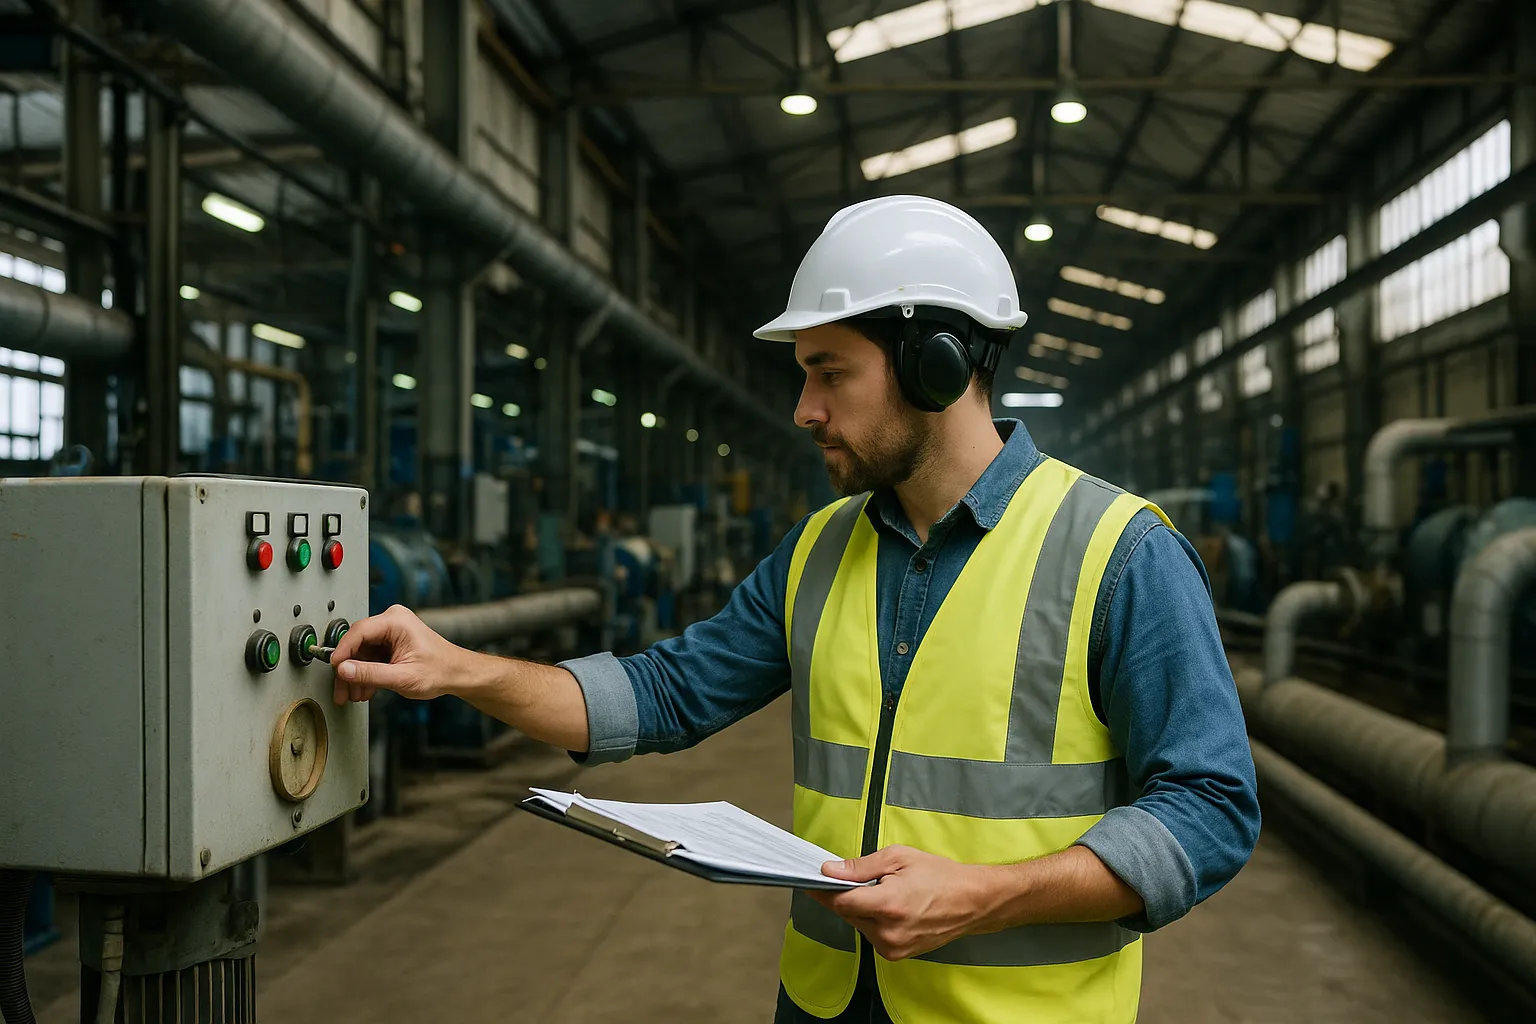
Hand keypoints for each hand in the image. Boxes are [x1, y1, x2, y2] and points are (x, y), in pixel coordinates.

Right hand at [329, 605, 481, 705]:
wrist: (456, 674)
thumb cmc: (440, 670)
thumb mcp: (402, 677)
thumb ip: (371, 674)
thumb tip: (344, 670)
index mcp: (396, 621)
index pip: (358, 632)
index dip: (342, 652)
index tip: (334, 669)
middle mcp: (392, 621)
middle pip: (356, 643)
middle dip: (348, 670)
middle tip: (341, 690)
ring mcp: (391, 631)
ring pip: (360, 652)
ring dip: (356, 675)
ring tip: (354, 695)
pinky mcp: (390, 642)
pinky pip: (369, 656)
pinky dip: (365, 673)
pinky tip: (365, 689)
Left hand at [807, 846, 997, 960]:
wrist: (971, 902)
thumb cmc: (939, 875)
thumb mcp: (899, 858)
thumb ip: (861, 866)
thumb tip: (830, 870)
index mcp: (888, 905)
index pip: (840, 901)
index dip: (823, 890)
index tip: (811, 879)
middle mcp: (887, 932)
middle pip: (847, 913)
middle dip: (847, 895)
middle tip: (860, 878)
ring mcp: (892, 948)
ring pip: (858, 924)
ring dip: (861, 908)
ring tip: (884, 892)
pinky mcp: (896, 955)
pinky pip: (871, 934)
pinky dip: (873, 919)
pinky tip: (890, 907)